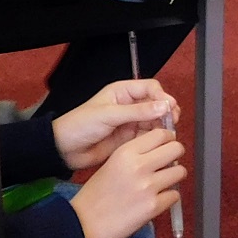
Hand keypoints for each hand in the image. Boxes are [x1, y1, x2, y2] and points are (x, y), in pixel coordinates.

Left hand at [51, 79, 179, 170]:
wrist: (65, 149)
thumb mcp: (110, 115)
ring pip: (154, 121)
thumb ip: (138, 111)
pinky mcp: (129, 138)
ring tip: (168, 135)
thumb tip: (163, 106)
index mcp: (122, 92)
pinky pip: (147, 136)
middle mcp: (129, 105)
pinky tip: (160, 143)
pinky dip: (155, 139)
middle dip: (165, 112)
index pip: (150, 88)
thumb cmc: (81, 124)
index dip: (162, 96)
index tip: (170, 108)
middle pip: (155, 104)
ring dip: (162, 126)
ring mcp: (130, 122)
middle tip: (172, 122)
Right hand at [68, 127, 186, 237]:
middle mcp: (139, 166)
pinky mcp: (153, 207)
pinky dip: (168, 197)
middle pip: (176, 149)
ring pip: (180, 172)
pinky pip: (175, 195)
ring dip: (174, 177)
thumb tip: (162, 147)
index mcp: (126, 152)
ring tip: (163, 182)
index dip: (168, 139)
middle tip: (168, 163)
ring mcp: (148, 187)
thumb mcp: (112, 162)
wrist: (84, 223)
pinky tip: (156, 199)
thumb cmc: (96, 192)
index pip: (161, 134)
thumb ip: (136, 153)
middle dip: (175, 155)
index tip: (166, 145)